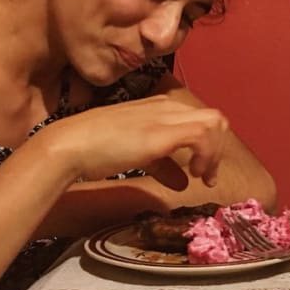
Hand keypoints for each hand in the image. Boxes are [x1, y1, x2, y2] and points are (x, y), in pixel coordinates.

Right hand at [44, 95, 228, 185]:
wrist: (71, 145)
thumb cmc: (96, 149)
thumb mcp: (138, 155)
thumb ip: (163, 166)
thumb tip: (182, 183)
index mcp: (160, 107)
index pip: (200, 117)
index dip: (209, 144)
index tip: (202, 170)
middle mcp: (167, 107)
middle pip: (214, 119)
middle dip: (218, 150)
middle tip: (207, 176)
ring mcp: (165, 117)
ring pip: (214, 122)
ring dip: (215, 153)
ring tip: (202, 176)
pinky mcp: (162, 131)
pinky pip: (202, 135)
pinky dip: (206, 156)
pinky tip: (193, 174)